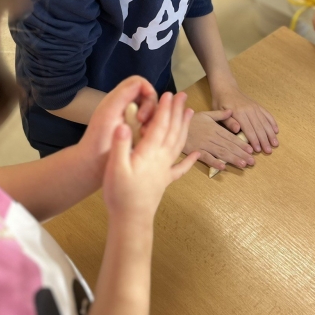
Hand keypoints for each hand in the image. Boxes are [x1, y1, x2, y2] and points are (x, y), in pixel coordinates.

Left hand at [79, 76, 158, 177]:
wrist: (93, 165)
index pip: (139, 83)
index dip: (148, 92)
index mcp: (119, 98)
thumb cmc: (98, 139)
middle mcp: (127, 105)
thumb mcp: (109, 113)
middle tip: (143, 126)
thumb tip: (142, 83)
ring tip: (145, 135)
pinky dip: (152, 130)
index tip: (144, 112)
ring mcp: (133, 119)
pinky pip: (152, 124)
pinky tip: (146, 140)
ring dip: (153, 121)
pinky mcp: (138, 131)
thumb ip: (123, 94)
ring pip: (153, 111)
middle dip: (152, 110)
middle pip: (149, 97)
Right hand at [102, 92, 198, 221]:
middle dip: (178, 112)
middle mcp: (161, 158)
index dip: (164, 109)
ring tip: (190, 113)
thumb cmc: (120, 194)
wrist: (131, 220)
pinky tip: (199, 154)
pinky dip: (191, 159)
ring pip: (179, 144)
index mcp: (149, 153)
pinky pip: (181, 167)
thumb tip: (123, 125)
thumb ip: (120, 145)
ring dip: (185, 127)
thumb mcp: (115, 168)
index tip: (168, 94)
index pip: (160, 125)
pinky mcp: (165, 180)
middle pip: (173, 130)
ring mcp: (165, 170)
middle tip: (183, 95)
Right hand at [183, 110, 255, 171]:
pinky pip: (206, 157)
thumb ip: (220, 115)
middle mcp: (211, 137)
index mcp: (215, 128)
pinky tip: (223, 167)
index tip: (250, 150)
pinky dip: (214, 162)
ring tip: (243, 164)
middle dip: (241, 154)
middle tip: (252, 161)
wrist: (173, 124)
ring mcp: (203, 144)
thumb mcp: (206, 114)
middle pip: (228, 146)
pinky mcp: (195, 151)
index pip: (231, 137)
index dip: (241, 144)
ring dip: (233, 159)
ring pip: (221, 152)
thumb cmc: (191, 120)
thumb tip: (231, 111)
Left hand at [211, 83, 278, 153]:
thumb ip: (228, 122)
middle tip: (269, 151)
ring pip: (265, 122)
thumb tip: (237, 130)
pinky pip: (267, 114)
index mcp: (239, 113)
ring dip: (271, 133)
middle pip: (259, 127)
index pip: (249, 129)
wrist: (226, 88)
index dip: (254, 140)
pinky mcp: (258, 106)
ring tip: (275, 143)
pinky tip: (276, 130)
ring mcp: (255, 107)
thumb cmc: (221, 102)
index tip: (258, 150)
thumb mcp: (218, 112)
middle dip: (265, 140)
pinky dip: (272, 122)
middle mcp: (249, 110)